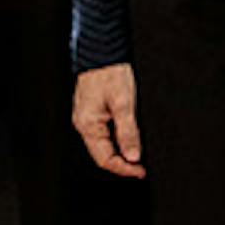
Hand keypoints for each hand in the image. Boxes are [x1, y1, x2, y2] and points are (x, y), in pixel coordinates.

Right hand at [73, 61, 145, 178]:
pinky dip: (115, 142)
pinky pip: (102, 135)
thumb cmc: (110, 73)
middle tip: (140, 168)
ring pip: (102, 146)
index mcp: (88, 124)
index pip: (105, 158)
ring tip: (136, 159)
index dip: (123, 168)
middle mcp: (84, 124)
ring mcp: (86, 118)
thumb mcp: (124, 104)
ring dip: (119, 154)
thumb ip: (128, 132)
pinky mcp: (91, 112)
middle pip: (102, 155)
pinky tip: (126, 142)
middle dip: (122, 164)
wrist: (102, 52)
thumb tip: (133, 156)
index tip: (140, 171)